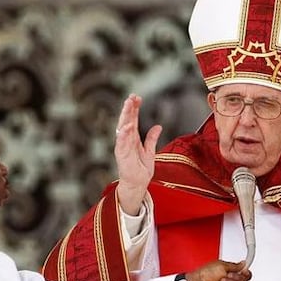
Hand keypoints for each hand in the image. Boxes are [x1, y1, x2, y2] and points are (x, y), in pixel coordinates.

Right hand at [114, 94, 161, 213]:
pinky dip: (124, 134)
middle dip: (128, 108)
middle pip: (127, 120)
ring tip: (128, 105)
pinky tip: (127, 125)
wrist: (138, 184)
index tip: (137, 97)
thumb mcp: (150, 151)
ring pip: (123, 128)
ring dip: (125, 116)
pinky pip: (122, 143)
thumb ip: (152, 138)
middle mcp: (126, 140)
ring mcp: (123, 147)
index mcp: (132, 138)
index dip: (134, 108)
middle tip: (131, 96)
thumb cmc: (141, 169)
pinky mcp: (122, 155)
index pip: (133, 119)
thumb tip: (158, 126)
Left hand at [186, 260, 251, 280]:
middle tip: (229, 275)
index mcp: (231, 274)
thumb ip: (234, 266)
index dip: (246, 274)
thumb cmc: (205, 273)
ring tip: (221, 280)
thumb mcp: (221, 265)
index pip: (244, 276)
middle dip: (237, 278)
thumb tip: (243, 264)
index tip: (245, 271)